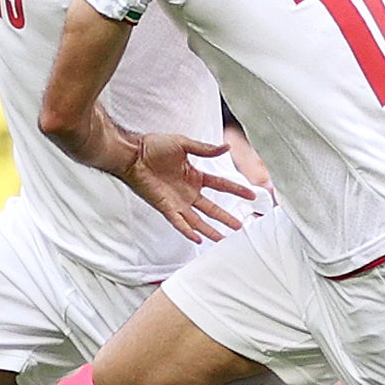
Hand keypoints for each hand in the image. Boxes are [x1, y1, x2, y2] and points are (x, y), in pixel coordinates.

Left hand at [115, 133, 254, 242]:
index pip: (221, 185)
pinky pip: (178, 222)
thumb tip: (227, 147)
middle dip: (226, 217)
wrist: (133, 154)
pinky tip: (198, 239)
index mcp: (194, 176)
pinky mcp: (165, 207)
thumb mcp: (184, 144)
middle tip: (241, 226)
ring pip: (198, 220)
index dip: (236, 189)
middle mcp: (188, 191)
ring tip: (224, 240)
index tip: (252, 195)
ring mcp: (177, 201)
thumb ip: (205, 149)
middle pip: (212, 208)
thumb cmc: (154, 146)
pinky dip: (188, 230)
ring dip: (211, 230)